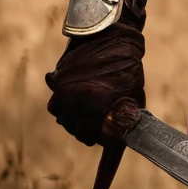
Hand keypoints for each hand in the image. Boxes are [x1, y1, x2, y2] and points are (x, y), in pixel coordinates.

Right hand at [45, 21, 145, 145]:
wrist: (112, 34)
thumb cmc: (126, 68)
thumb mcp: (133, 98)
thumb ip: (122, 126)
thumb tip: (114, 154)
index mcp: (97, 104)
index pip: (87, 135)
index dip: (95, 138)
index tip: (100, 138)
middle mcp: (77, 98)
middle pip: (73, 128)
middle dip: (84, 129)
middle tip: (95, 122)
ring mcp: (65, 88)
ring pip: (61, 116)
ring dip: (72, 117)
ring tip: (85, 111)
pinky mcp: (58, 79)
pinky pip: (55, 101)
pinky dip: (62, 103)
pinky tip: (73, 99)